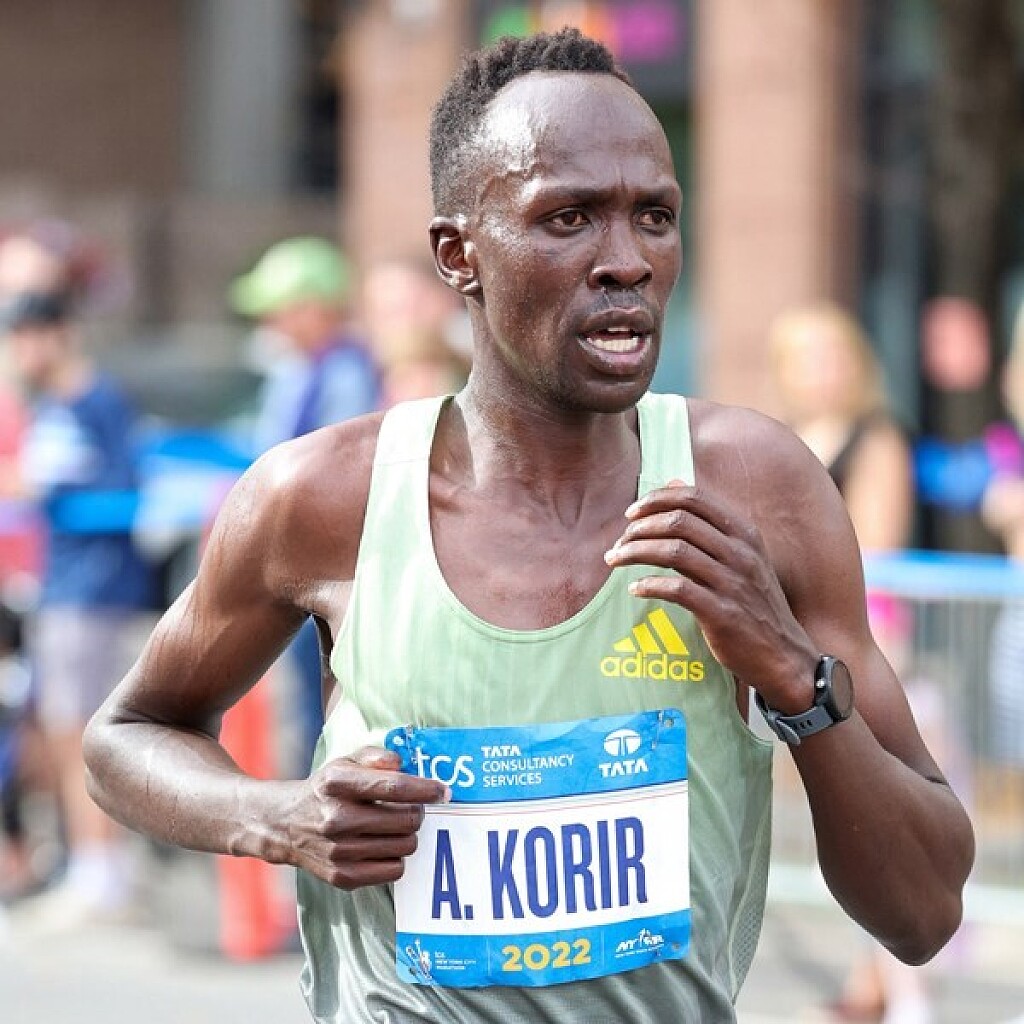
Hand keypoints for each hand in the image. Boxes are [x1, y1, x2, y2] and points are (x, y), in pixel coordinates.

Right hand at [280, 746, 447, 888]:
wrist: (285, 825)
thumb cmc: (326, 789)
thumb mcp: (345, 762)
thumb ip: (375, 756)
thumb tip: (401, 763)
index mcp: (337, 783)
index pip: (393, 786)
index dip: (425, 789)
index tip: (444, 791)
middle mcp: (336, 817)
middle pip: (406, 820)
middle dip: (417, 812)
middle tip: (411, 808)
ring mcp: (338, 850)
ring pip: (405, 846)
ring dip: (407, 835)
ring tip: (393, 827)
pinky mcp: (341, 877)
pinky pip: (394, 870)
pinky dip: (396, 857)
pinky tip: (382, 845)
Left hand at [604, 482, 816, 709]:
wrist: (783, 655)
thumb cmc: (754, 602)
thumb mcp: (741, 555)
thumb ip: (707, 522)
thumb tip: (673, 482)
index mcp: (744, 533)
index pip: (695, 498)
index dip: (657, 499)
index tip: (632, 512)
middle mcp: (740, 553)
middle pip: (679, 521)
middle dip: (640, 527)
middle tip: (620, 541)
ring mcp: (733, 583)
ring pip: (673, 551)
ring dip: (635, 552)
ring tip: (615, 560)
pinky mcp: (722, 614)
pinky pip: (677, 589)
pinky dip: (650, 584)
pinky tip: (635, 588)